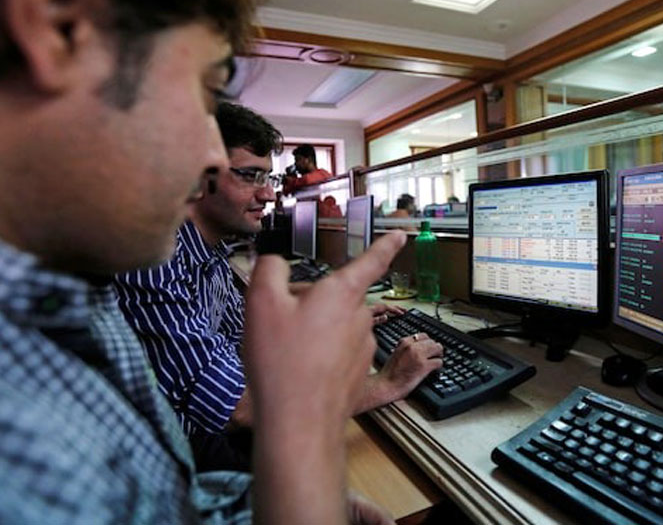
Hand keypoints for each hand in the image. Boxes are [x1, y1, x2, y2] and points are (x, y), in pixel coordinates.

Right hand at [244, 231, 406, 524]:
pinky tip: (296, 371)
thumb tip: (275, 261)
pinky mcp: (356, 373)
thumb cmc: (282, 361)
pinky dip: (318, 356)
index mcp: (343, 293)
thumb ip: (269, 270)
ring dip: (314, 330)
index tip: (401, 236)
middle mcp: (360, 318)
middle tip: (278, 320)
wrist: (299, 425)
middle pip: (337, 297)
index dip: (386, 246)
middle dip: (311, 302)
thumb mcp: (261, 303)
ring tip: (284, 351)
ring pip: (336, 326)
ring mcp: (362, 348)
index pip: (371, 261)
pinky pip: (337, 353)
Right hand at [373, 333, 442, 402]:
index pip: (423, 336)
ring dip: (438, 356)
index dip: (428, 343)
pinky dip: (438, 366)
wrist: (386, 385)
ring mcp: (418, 355)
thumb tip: (419, 348)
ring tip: (435, 361)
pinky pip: (439, 362)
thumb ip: (407, 348)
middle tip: (435, 356)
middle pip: (432, 341)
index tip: (429, 348)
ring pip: (438, 349)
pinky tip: (434, 370)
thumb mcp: (396, 353)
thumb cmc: (389, 373)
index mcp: (404, 342)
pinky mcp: (424, 366)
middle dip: (434, 349)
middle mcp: (412, 346)